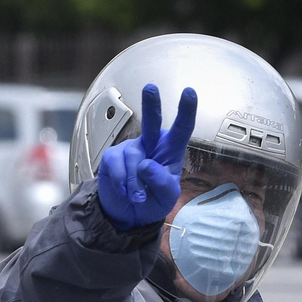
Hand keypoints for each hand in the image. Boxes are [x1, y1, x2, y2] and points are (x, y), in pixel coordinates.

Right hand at [96, 84, 197, 230]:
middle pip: (152, 122)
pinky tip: (124, 191)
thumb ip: (162, 183)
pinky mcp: (112, 157)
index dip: (186, 111)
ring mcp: (131, 148)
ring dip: (136, 182)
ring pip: (134, 157)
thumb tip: (146, 165)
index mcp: (170, 151)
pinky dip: (122, 182)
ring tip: (138, 197)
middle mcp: (151, 144)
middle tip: (150, 88)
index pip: (181, 129)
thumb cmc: (152, 201)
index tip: (189, 92)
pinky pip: (116, 165)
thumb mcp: (166, 198)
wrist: (128, 213)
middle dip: (151, 105)